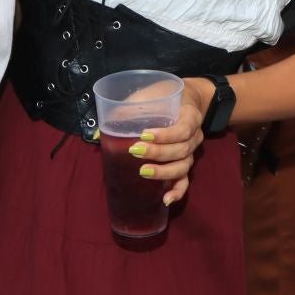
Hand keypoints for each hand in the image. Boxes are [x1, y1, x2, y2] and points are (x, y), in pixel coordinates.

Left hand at [122, 77, 210, 205]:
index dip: (165, 135)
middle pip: (181, 150)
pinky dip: (178, 191)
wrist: (186, 98)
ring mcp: (191, 152)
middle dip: (158, 153)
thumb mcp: (150, 95)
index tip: (144, 134)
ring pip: (183, 166)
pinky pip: (185, 180)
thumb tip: (100, 132)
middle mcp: (194, 136)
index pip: (183, 129)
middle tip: (136, 151)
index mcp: (190, 116)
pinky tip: (166, 200)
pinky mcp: (184, 163)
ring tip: (143, 172)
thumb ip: (128, 110)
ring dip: (164, 171)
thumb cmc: (164, 95)